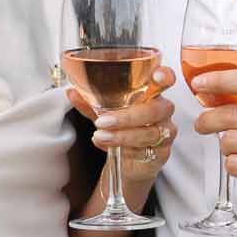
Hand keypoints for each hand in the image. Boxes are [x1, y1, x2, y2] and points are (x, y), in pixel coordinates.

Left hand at [67, 66, 178, 192]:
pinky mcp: (161, 153)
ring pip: (149, 132)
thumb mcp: (104, 113)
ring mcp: (164, 132)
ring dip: (122, 135)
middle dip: (128, 116)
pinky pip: (146, 150)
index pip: (165, 79)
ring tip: (101, 136)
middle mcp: (162, 111)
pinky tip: (108, 146)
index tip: (155, 76)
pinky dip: (125, 148)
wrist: (128, 161)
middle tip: (103, 121)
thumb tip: (72, 92)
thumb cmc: (122, 129)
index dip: (164, 76)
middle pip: (154, 109)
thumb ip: (90, 103)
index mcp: (151, 94)